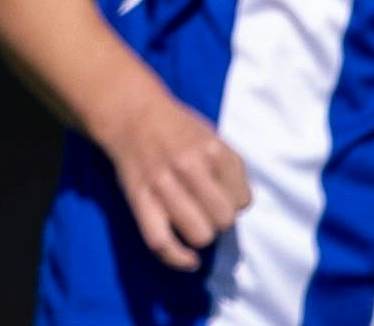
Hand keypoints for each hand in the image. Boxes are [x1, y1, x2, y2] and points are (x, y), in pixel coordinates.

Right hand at [93, 87, 250, 272]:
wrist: (130, 112)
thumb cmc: (176, 127)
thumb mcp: (211, 136)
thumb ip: (228, 167)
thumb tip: (237, 206)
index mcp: (213, 150)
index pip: (243, 200)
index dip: (235, 203)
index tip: (223, 196)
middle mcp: (190, 166)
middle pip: (224, 220)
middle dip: (219, 219)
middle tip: (206, 208)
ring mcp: (163, 184)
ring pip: (199, 234)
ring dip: (200, 234)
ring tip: (192, 222)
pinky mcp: (140, 198)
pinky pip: (161, 241)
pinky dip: (177, 258)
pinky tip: (188, 260)